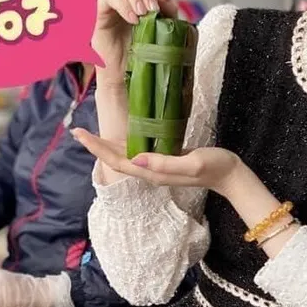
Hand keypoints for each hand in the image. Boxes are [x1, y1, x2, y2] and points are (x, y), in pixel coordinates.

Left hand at [71, 127, 241, 194]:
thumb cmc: (215, 166)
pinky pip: (136, 153)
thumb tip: (137, 158)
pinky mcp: (162, 160)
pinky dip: (122, 144)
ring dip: (105, 146)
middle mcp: (149, 171)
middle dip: (95, 147)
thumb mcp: (192, 162)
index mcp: (152, 172)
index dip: (98, 149)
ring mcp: (155, 167)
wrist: (229, 175)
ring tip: (90, 134)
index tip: (82, 135)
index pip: (118, 162)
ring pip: (124, 157)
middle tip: (76, 130)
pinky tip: (117, 136)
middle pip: (115, 160)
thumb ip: (166, 162)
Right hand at [93, 0, 178, 84]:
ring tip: (143, 13)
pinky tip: (133, 19)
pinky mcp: (100, 16)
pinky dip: (123, 5)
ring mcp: (110, 7)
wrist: (123, 80)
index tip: (163, 2)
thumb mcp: (159, 34)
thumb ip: (165, 14)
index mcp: (138, 3)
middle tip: (153, 7)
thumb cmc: (139, 60)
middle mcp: (123, 1)